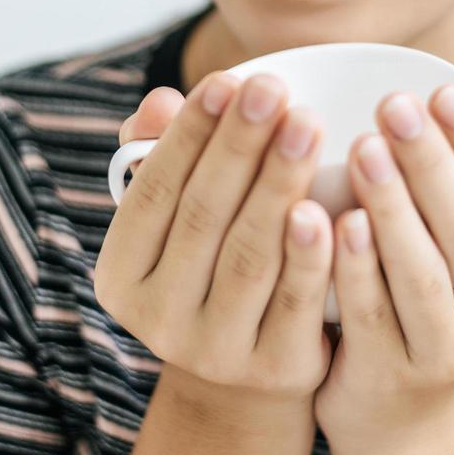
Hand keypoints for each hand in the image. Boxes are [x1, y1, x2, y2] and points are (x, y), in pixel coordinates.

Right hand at [94, 70, 336, 411]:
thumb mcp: (177, 218)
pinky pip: (298, 301)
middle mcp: (158, 320)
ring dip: (279, 182)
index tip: (226, 78)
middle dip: (239, 146)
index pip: (152, 191)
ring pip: (250, 254)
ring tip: (308, 122)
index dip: (188, 134)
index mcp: (121, 275)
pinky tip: (332, 204)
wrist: (248, 376)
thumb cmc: (212, 265)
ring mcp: (216, 351)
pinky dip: (314, 251)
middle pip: (203, 217)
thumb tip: (160, 101)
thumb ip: (163, 155)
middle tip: (272, 87)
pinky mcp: (276, 369)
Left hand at [312, 80, 453, 454]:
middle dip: (431, 164)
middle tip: (394, 107)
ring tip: (362, 151)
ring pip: (422, 273)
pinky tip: (331, 222)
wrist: (395, 416)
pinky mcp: (389, 374)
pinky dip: (353, 267)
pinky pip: (370, 315)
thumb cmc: (416, 298)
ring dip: (393, 208)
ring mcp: (443, 348)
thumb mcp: (450, 239)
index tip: (442, 91)